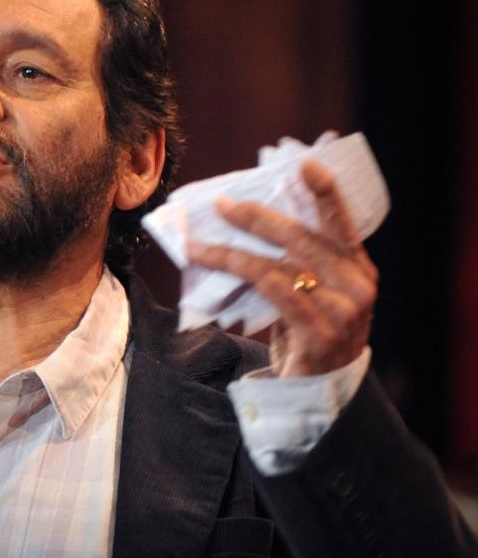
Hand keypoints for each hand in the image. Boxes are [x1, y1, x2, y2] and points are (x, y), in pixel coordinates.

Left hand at [187, 159, 376, 376]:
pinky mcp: (319, 332)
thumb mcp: (312, 296)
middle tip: (222, 203)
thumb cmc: (308, 336)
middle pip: (301, 238)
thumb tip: (245, 228)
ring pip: (278, 264)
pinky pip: (270, 291)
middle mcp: (358, 286)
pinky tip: (209, 263)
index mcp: (359, 269)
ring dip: (231, 249)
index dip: (325, 192)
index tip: (304, 164)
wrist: (317, 393)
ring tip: (197, 241)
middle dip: (256, 217)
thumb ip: (296, 265)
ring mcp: (343, 311)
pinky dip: (235, 271)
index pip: (342, 223)